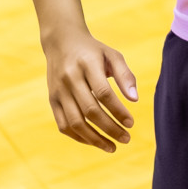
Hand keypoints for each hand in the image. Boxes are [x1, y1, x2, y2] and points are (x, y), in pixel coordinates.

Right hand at [43, 28, 138, 152]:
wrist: (61, 41)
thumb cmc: (93, 51)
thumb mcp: (112, 55)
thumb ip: (125, 76)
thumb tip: (135, 100)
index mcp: (87, 64)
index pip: (103, 93)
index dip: (118, 111)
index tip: (131, 123)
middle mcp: (70, 77)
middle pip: (90, 110)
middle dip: (110, 128)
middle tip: (126, 139)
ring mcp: (58, 90)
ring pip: (75, 122)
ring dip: (95, 139)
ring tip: (112, 147)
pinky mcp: (52, 100)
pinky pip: (63, 125)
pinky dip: (79, 137)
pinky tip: (95, 141)